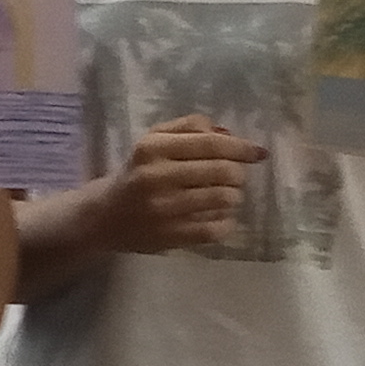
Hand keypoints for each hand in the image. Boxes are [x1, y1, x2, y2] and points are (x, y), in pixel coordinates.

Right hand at [92, 115, 260, 254]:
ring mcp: (163, 209)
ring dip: (233, 196)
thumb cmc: (137, 173)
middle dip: (238, 173)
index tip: (259, 153)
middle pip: (222, 171)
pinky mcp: (170, 236)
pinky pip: (215, 228)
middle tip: (235, 176)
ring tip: (226, 195)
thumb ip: (189, 129)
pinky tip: (220, 216)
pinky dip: (226, 221)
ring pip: (223, 199)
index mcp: (151, 148)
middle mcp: (155, 176)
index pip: (210, 144)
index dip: (241, 148)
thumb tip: (230, 134)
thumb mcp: (153, 141)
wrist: (105, 216)